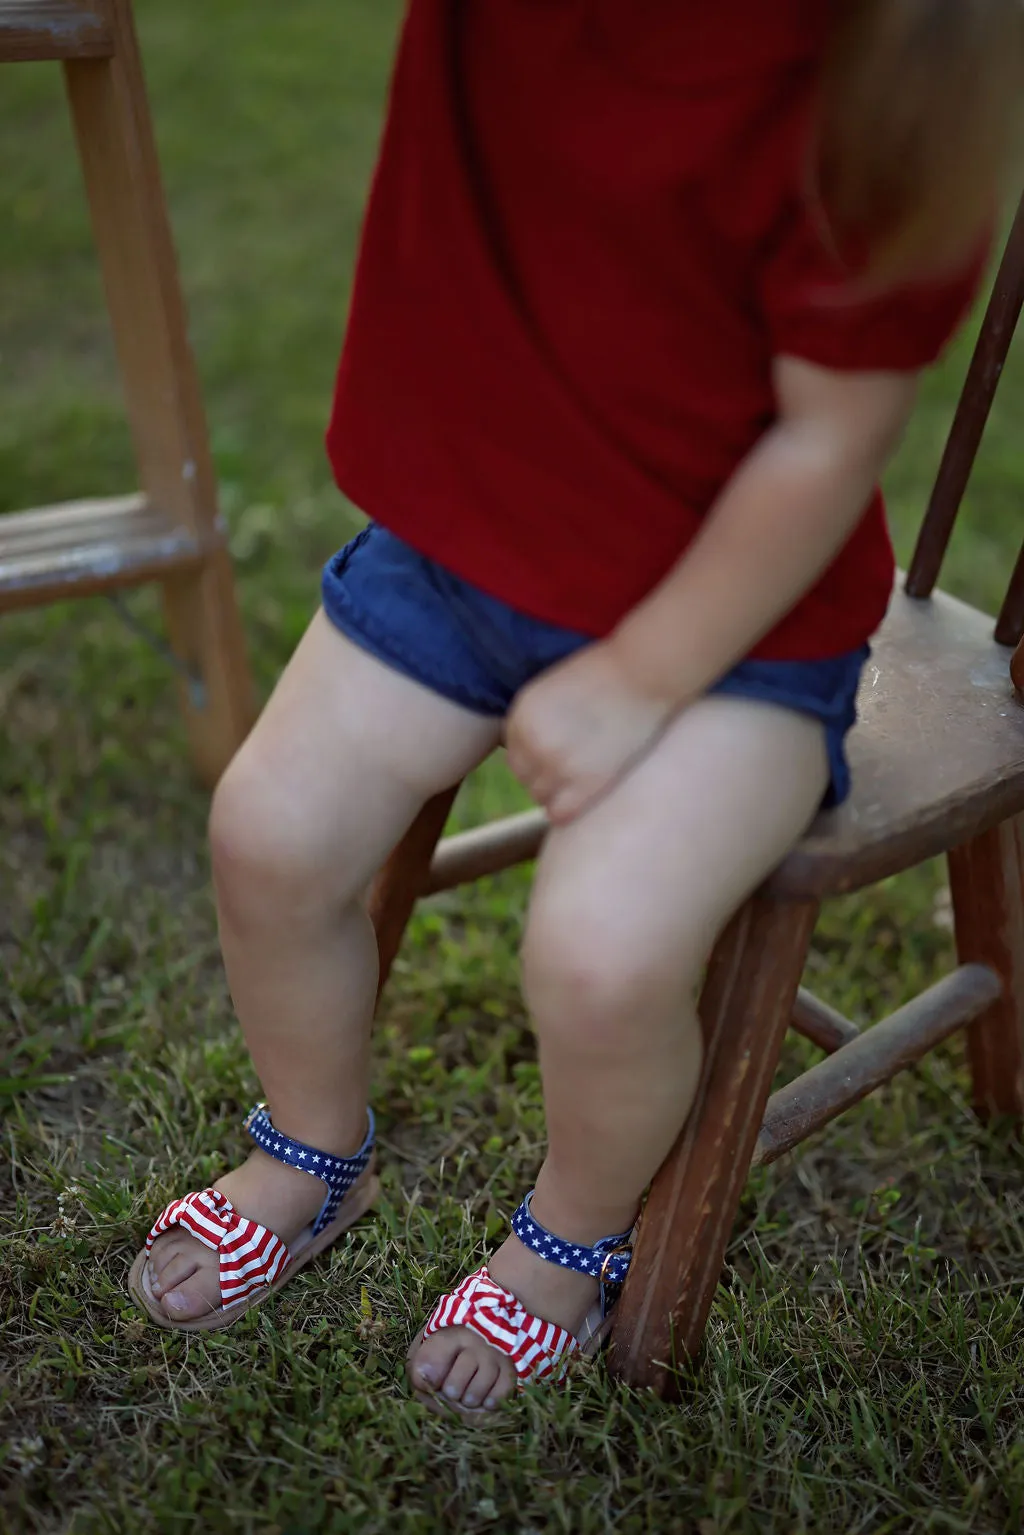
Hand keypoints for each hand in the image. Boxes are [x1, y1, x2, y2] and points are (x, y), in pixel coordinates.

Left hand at [505, 642, 673, 823]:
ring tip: (582, 777)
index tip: (557, 755)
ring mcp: (558, 765)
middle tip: (574, 766)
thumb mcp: (556, 689)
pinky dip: (567, 809)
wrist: (645, 674)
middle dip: (544, 775)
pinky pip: (560, 813)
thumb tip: (534, 749)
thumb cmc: (608, 675)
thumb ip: (538, 720)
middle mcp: (534, 742)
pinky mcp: (586, 783)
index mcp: (522, 716)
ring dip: (558, 792)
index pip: (515, 755)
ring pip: (541, 797)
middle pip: (524, 778)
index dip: (535, 758)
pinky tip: (585, 794)